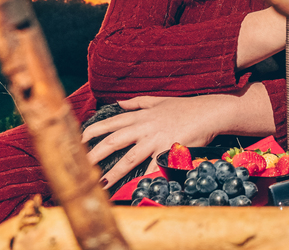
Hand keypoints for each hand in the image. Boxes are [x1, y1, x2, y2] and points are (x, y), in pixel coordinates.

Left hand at [81, 94, 226, 188]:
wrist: (209, 112)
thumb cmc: (185, 107)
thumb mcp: (159, 101)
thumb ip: (137, 103)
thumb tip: (119, 103)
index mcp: (141, 116)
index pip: (111, 123)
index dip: (93, 131)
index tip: (78, 139)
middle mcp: (145, 127)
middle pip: (114, 140)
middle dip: (94, 153)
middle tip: (79, 165)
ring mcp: (156, 139)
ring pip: (129, 158)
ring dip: (113, 172)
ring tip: (99, 184)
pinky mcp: (168, 151)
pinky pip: (152, 167)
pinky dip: (143, 178)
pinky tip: (132, 188)